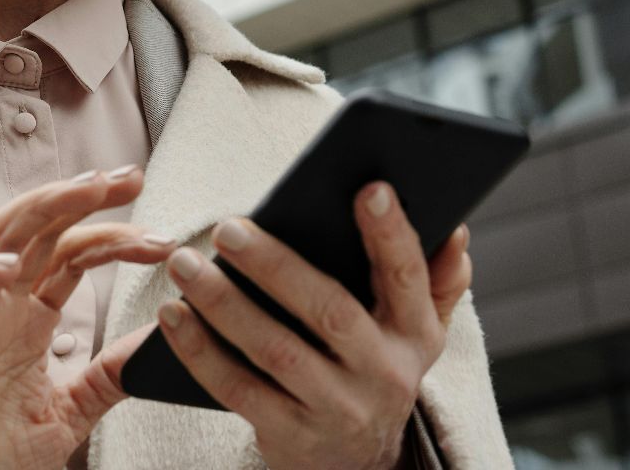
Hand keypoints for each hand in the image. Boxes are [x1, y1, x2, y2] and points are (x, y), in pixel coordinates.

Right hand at [0, 166, 175, 469]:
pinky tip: (10, 267)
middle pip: (34, 228)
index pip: (71, 255)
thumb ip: (108, 375)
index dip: (115, 237)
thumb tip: (159, 343)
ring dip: (38, 208)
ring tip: (86, 193)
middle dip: (81, 196)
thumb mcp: (71, 412)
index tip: (164, 239)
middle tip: (129, 177)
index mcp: (29, 318)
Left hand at [154, 181, 472, 469]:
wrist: (357, 462)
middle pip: (329, 312)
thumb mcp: (415, 330)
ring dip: (224, 304)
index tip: (368, 186)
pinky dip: (200, 351)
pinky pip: (237, 390)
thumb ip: (435, 278)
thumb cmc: (374, 365)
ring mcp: (336, 409)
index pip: (408, 276)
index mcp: (415, 333)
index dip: (392, 234)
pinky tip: (173, 316)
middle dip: (276, 266)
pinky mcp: (290, 435)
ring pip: (275, 351)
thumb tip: (456, 228)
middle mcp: (383, 373)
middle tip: (227, 227)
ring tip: (184, 263)